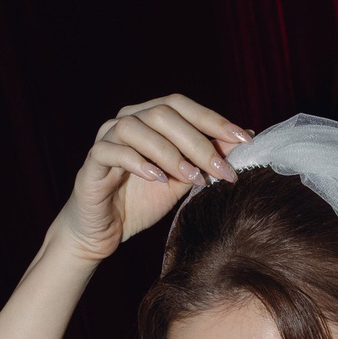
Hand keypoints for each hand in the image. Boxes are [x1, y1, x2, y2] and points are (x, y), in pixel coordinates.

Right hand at [52, 96, 249, 265]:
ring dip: (169, 152)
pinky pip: (112, 151)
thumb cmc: (141, 201)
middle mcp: (127, 120)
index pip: (183, 106)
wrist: (103, 232)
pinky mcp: (92, 162)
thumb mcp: (182, 180)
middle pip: (163, 113)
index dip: (214, 119)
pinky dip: (138, 163)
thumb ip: (206, 158)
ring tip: (192, 178)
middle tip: (221, 169)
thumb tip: (245, 137)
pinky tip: (158, 179)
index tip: (243, 139)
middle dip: (198, 141)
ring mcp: (106, 138)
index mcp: (149, 118)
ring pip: (136, 128)